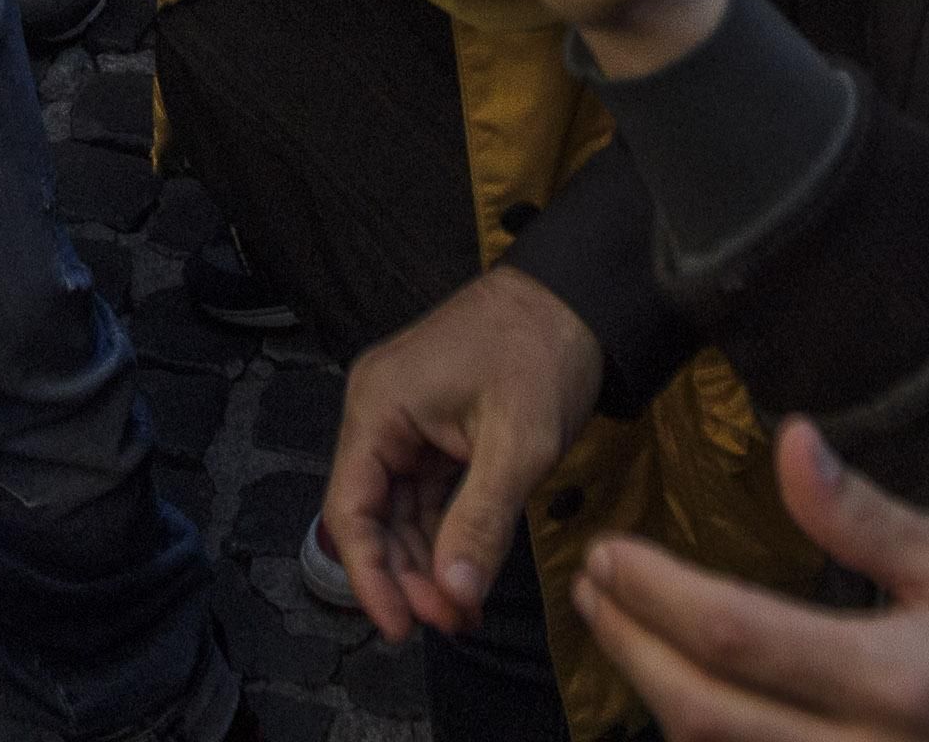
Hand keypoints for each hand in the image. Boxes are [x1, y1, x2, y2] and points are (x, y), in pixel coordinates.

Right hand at [327, 267, 607, 639]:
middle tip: (454, 620)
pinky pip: (426, 494)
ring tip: (464, 609)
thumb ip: (480, 521)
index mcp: (379, 407)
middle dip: (407, 575)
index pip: (351, 508)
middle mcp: (379, 413)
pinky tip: (467, 573)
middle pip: (372, 516)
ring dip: (427, 562)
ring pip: (400, 512)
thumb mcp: (518, 444)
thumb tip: (454, 592)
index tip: (400, 628)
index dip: (369, 575)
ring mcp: (406, 421)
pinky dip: (445, 535)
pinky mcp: (433, 429)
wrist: (577, 299)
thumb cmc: (541, 353)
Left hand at [571, 421, 928, 741]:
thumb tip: (789, 440)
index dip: (658, 596)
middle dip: (632, 647)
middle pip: (706, 712)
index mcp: (903, 678)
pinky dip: (702, 735)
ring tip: (617, 624)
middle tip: (594, 586)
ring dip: (653, 693)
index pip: (741, 637)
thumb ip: (863, 514)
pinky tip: (676, 686)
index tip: (608, 551)